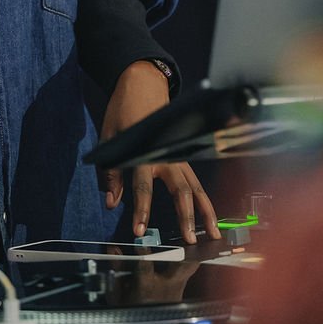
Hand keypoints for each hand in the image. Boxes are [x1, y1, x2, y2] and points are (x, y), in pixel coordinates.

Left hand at [98, 60, 220, 243]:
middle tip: (190, 240)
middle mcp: (167, 156)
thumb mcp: (109, 139)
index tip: (139, 230)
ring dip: (205, 211)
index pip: (143, 186)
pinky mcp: (184, 157)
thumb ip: (111, 173)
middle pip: (180, 190)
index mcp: (146, 151)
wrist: (143, 83)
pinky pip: (196, 182)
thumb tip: (111, 202)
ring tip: (213, 233)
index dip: (141, 210)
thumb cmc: (124, 110)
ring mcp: (179, 156)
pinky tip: (211, 217)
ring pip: (195, 187)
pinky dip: (205, 200)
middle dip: (185, 216)